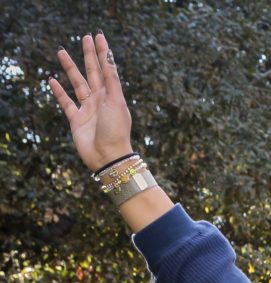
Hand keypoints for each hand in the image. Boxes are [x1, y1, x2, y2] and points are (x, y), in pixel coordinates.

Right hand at [49, 33, 132, 171]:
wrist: (107, 156)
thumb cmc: (116, 130)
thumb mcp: (116, 102)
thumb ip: (111, 81)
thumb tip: (109, 58)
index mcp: (113, 95)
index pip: (107, 68)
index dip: (103, 52)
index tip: (99, 36)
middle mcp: (100, 99)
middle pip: (93, 72)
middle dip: (89, 55)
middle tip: (85, 37)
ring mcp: (87, 109)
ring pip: (77, 83)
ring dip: (70, 68)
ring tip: (62, 51)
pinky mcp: (76, 119)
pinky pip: (66, 102)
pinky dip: (59, 91)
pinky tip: (52, 80)